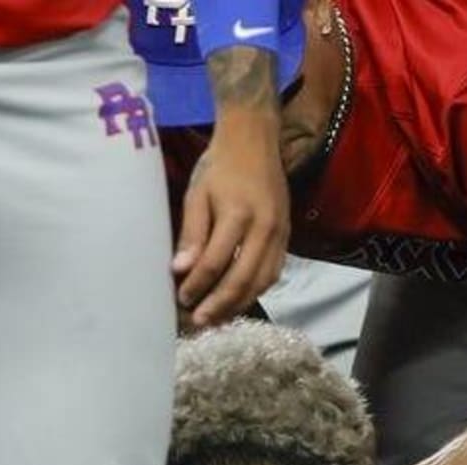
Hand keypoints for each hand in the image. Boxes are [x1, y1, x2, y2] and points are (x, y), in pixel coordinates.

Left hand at [175, 107, 288, 327]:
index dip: (197, 286)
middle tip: (198, 321)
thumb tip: (180, 270)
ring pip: (261, 281)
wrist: (254, 141)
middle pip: (242, 279)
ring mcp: (280, 234)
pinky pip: (273, 273)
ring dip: (238, 304)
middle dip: (218, 305)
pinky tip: (238, 300)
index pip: (214, 262)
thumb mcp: (197, 194)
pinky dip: (255, 290)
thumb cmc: (220, 166)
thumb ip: (191, 233)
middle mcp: (264, 227)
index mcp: (238, 214)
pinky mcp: (287, 237)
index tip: (181, 298)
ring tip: (217, 318)